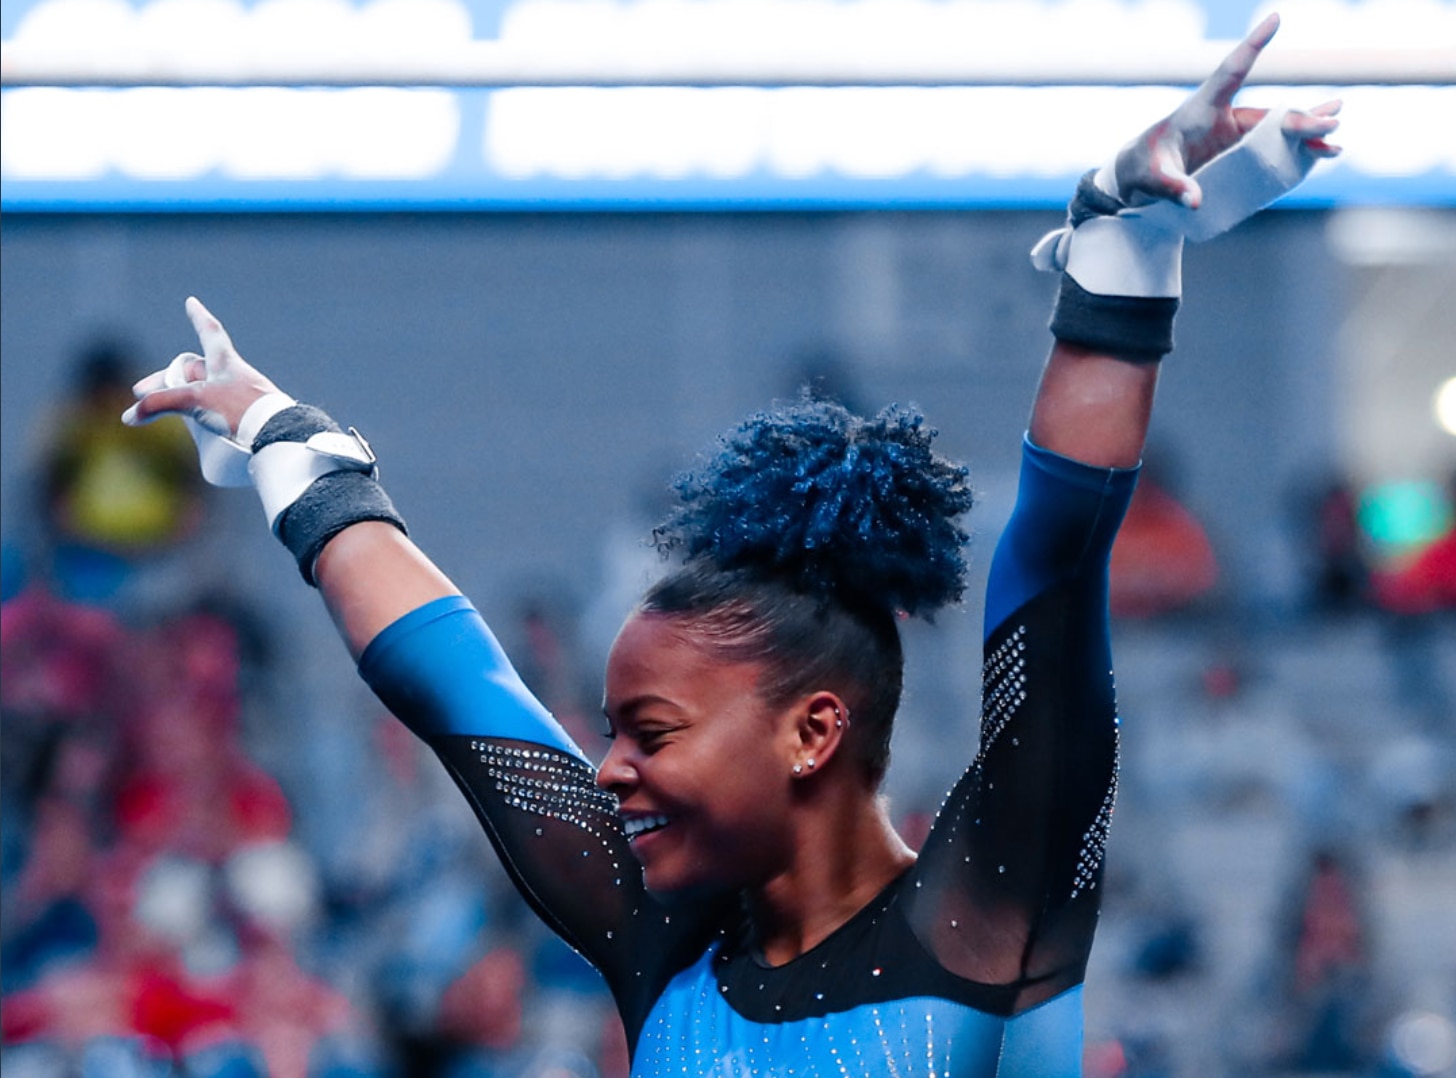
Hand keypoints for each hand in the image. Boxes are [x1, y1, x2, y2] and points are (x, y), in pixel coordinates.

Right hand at [122, 297, 280, 436]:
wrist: (277, 435)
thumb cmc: (240, 411)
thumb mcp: (195, 401)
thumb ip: (161, 404)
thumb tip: (131, 415)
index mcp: (225, 362)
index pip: (210, 331)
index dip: (199, 317)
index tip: (192, 302)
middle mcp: (233, 375)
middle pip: (193, 371)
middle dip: (164, 380)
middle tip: (140, 393)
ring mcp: (240, 396)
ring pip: (200, 392)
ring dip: (176, 400)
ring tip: (154, 413)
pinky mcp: (244, 417)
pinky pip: (213, 410)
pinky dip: (194, 415)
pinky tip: (189, 427)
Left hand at [1113, 13, 1341, 208]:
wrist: (1139, 179)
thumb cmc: (1143, 169)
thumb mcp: (1152, 179)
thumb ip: (1172, 187)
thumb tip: (1194, 201)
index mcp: (1200, 109)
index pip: (1230, 71)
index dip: (1252, 46)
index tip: (1275, 17)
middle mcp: (1223, 118)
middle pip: (1268, 114)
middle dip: (1301, 118)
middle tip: (1333, 122)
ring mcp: (1232, 136)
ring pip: (1276, 130)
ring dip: (1306, 131)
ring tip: (1337, 128)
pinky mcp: (1236, 154)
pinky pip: (1271, 150)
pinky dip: (1296, 151)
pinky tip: (1321, 152)